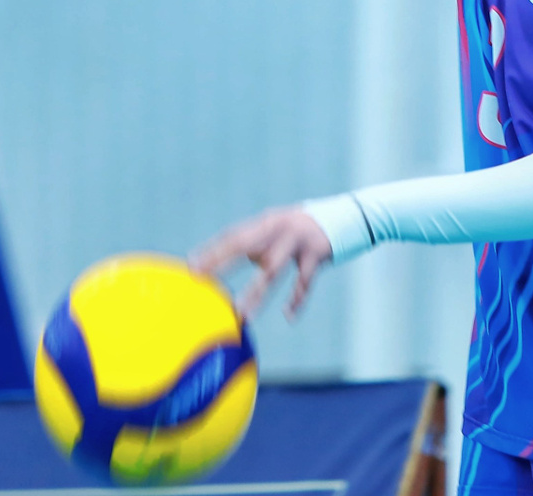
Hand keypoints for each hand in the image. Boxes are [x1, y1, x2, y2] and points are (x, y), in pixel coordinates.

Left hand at [191, 207, 333, 321]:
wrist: (341, 217)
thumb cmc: (297, 230)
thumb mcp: (274, 230)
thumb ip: (252, 245)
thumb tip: (222, 262)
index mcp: (265, 223)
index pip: (233, 236)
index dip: (213, 250)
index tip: (192, 265)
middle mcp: (278, 228)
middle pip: (245, 245)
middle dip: (222, 262)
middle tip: (202, 277)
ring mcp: (297, 240)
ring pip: (273, 269)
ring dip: (256, 292)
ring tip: (241, 313)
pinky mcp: (316, 254)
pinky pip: (304, 281)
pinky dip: (297, 299)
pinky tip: (288, 315)